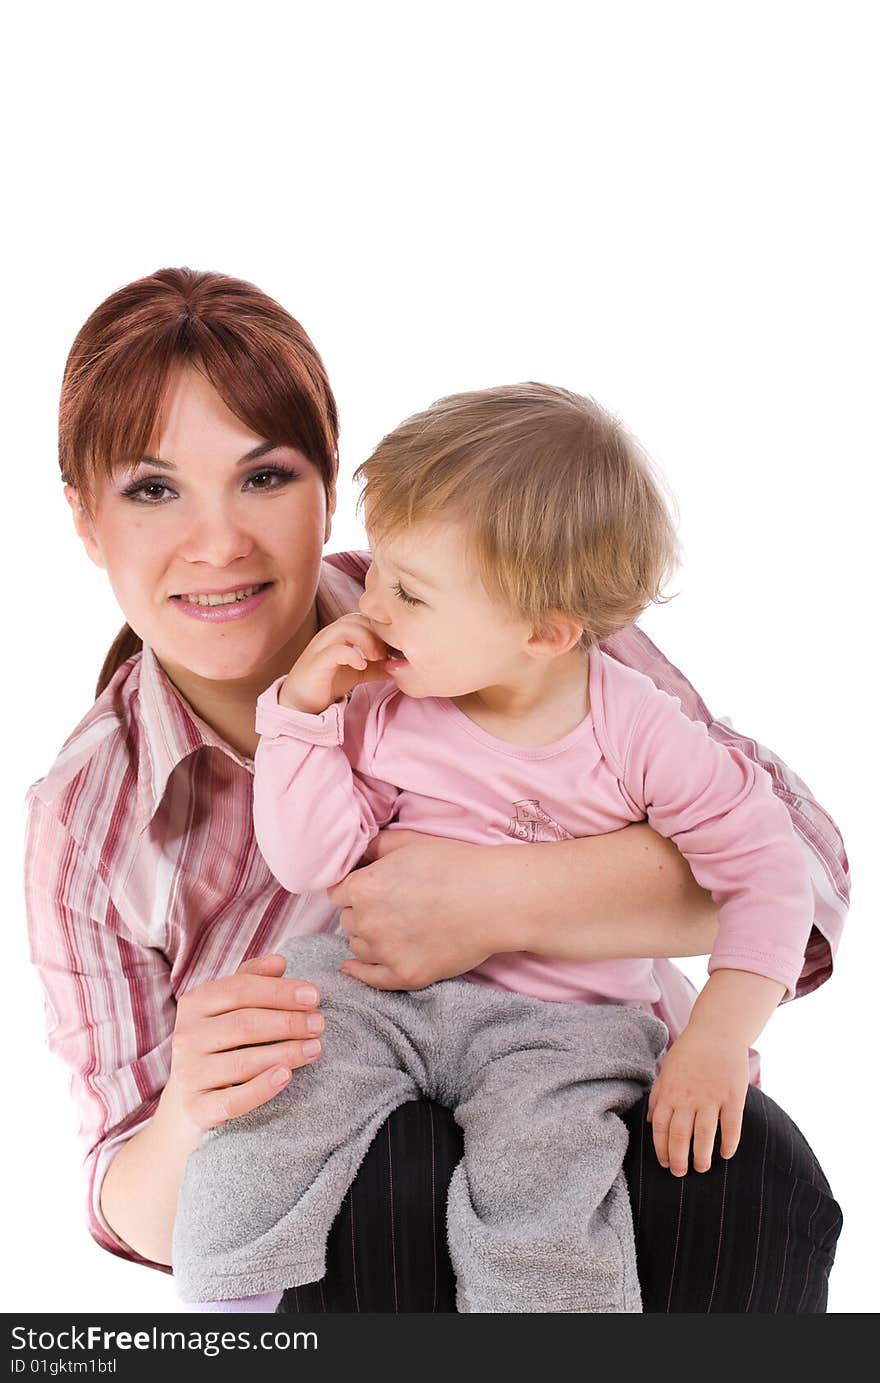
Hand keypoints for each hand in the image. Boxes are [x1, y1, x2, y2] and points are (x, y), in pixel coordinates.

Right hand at [166, 953, 325, 1131]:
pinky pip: (233, 1100)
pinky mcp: (198, 1108)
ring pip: (242, 1062)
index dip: (280, 992)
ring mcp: (189, 1074)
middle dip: (288, 1022)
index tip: (314, 997)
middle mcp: (187, 1036)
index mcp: (195, 1003)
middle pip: (244, 1024)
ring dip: (286, 1053)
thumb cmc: (222, 1042)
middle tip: (320, 1024)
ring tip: (315, 1048)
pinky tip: (286, 1076)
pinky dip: (261, 1089)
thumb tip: (279, 962)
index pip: (240, 989)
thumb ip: (253, 979)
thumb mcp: (231, 1006)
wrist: (192, 1100)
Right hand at [278, 614, 390, 714]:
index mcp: (339, 634)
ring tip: (376, 658)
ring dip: (366, 640)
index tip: (394, 646)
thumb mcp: (358, 673)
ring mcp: (320, 647)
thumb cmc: (328, 683)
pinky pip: (334, 650)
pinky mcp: (316, 663)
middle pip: (356, 618)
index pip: (364, 617)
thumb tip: (400, 665)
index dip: (381, 628)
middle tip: (387, 652)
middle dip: (376, 632)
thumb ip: (377, 666)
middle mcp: (329, 636)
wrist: (301, 704)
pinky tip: (361, 666)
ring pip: (344, 628)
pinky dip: (351, 655)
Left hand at [327, 830, 508, 988]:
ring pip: (359, 948)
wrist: (494, 898)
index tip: (369, 890)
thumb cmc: (456, 865)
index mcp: (364, 887)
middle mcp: (367, 921)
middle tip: (389, 908)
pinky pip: (370, 979)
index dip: (354, 889)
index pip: (338, 892)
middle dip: (362, 913)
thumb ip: (375, 846)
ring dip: (368, 939)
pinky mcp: (405, 975)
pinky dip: (360, 973)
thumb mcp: (410, 842)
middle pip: (348, 921)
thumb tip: (357, 853)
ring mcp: (385, 952)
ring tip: (393, 930)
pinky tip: (352, 970)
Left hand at [647, 1023, 749, 1175]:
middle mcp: (688, 1097)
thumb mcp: (667, 1070)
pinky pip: (731, 1125)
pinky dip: (729, 1143)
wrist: (717, 1030)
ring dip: (701, 1156)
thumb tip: (648, 1121)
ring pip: (704, 1135)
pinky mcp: (733, 1096)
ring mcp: (711, 1097)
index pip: (660, 1127)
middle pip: (680, 1135)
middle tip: (680, 1174)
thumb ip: (658, 1095)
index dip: (661, 1148)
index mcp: (670, 1091)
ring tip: (701, 1168)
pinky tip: (726, 1154)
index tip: (665, 1163)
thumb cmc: (689, 1051)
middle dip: (678, 1159)